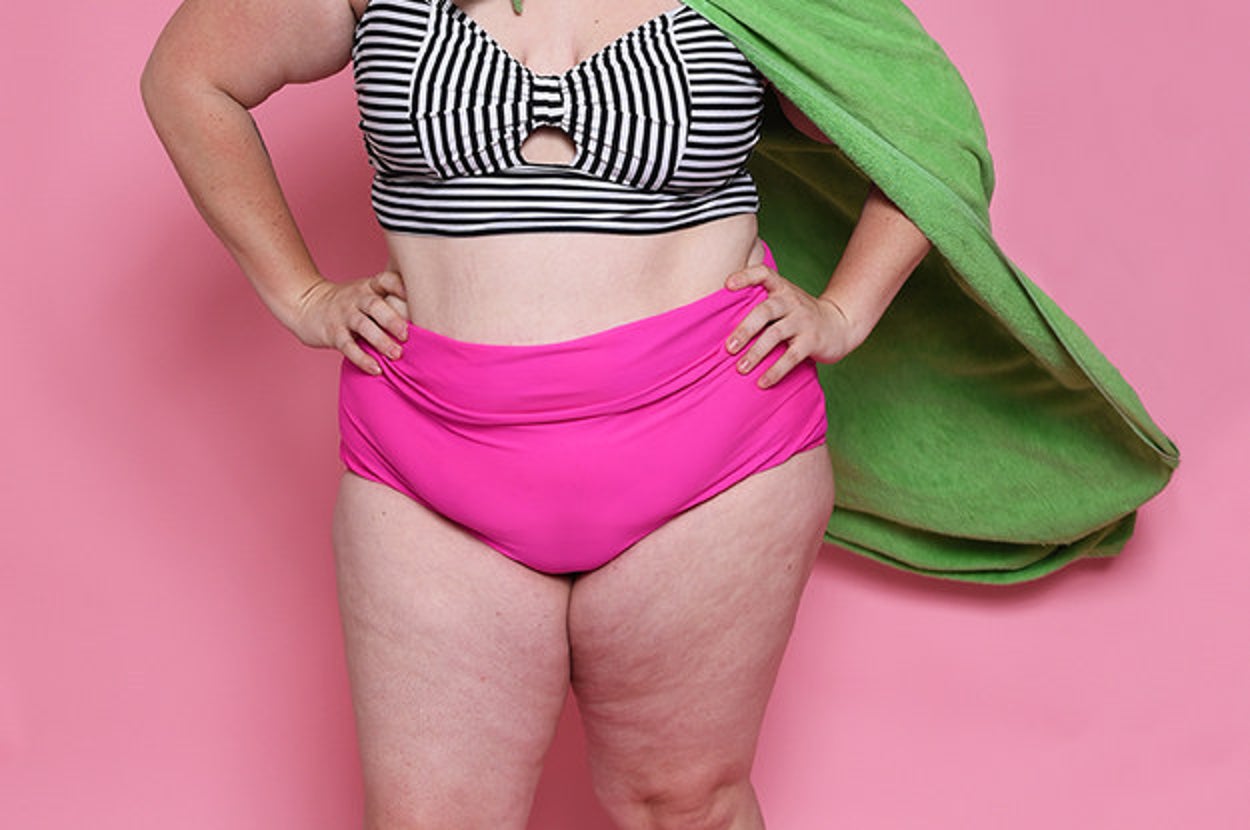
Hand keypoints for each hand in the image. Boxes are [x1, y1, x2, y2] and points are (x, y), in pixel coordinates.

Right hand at [287, 270, 409, 374]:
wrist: (306, 307)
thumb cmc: (348, 304)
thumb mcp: (366, 293)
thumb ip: (390, 300)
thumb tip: (429, 317)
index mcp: (369, 287)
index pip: (386, 280)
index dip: (400, 286)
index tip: (414, 297)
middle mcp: (357, 298)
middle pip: (375, 305)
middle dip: (392, 319)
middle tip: (407, 335)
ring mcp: (343, 315)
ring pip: (363, 326)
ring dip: (381, 341)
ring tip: (396, 355)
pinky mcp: (333, 333)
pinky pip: (348, 346)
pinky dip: (362, 358)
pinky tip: (376, 369)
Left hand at [724, 263, 859, 387]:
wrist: (840, 324)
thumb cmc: (799, 314)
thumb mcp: (784, 300)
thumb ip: (760, 302)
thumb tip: (719, 319)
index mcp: (782, 288)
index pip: (764, 273)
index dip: (746, 276)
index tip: (727, 285)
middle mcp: (792, 301)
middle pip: (765, 311)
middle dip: (745, 329)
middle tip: (728, 348)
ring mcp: (803, 321)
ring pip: (775, 335)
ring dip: (756, 353)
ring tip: (740, 368)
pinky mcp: (812, 341)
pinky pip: (791, 357)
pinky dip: (775, 371)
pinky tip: (762, 382)